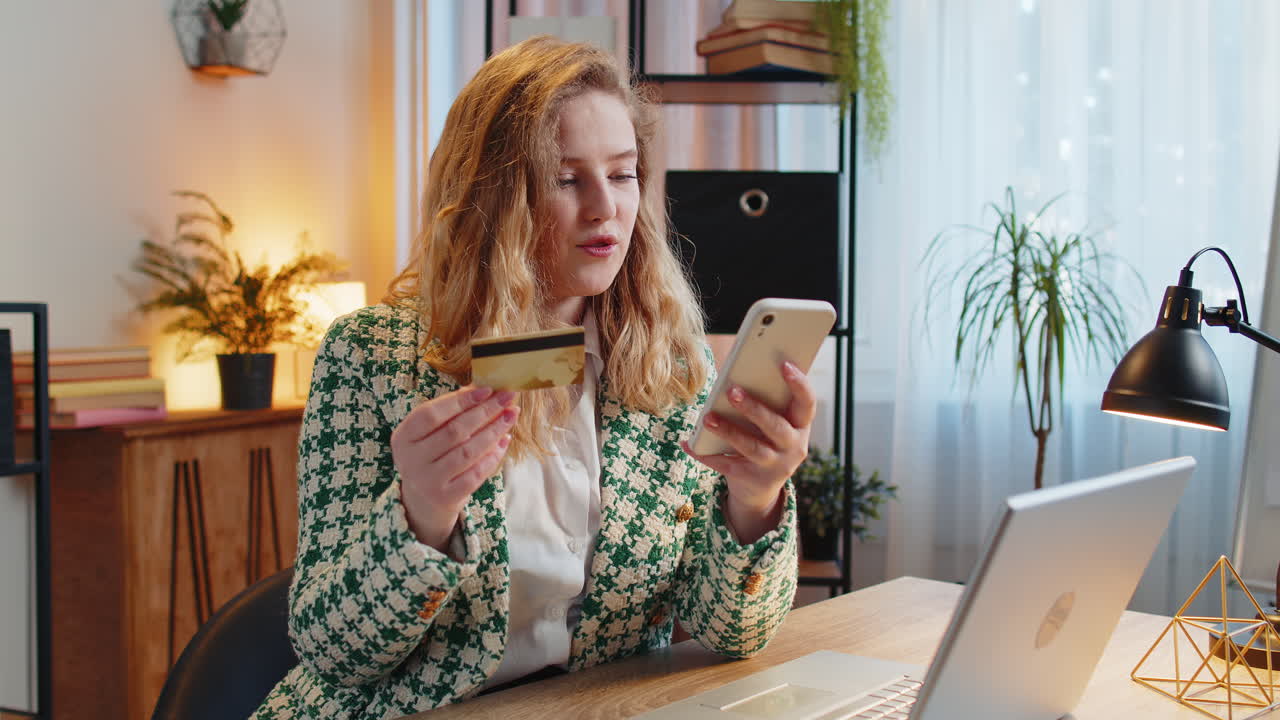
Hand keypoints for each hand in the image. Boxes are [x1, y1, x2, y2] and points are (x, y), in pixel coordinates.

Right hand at [391, 386, 518, 551]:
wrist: (424, 498)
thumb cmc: (432, 453)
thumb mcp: (431, 432)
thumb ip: (451, 411)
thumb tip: (482, 389)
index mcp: (403, 437)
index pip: (432, 413)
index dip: (461, 400)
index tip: (488, 389)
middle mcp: (411, 460)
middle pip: (454, 431)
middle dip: (485, 411)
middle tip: (508, 398)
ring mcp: (428, 481)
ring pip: (467, 452)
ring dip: (493, 431)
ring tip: (510, 416)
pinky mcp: (446, 497)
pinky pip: (476, 474)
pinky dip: (493, 456)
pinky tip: (504, 440)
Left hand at [682, 361, 815, 542]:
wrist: (760, 488)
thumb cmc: (764, 440)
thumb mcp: (772, 423)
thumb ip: (765, 402)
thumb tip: (736, 376)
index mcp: (800, 425)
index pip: (807, 403)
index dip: (799, 384)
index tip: (784, 365)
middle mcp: (794, 447)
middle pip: (776, 426)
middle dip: (754, 409)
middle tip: (732, 391)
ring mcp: (775, 466)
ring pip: (751, 447)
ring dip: (728, 431)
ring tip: (707, 418)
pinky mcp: (752, 479)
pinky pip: (727, 465)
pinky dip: (706, 455)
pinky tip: (690, 444)